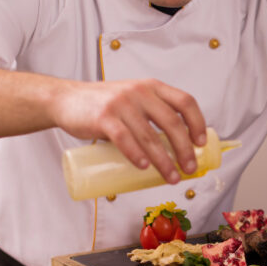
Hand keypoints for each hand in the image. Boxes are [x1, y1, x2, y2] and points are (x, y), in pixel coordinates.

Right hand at [51, 78, 207, 184]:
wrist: (66, 100)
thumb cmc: (104, 105)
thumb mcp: (133, 100)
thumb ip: (152, 116)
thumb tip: (177, 150)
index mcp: (152, 87)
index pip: (185, 102)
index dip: (197, 122)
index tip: (201, 143)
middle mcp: (139, 92)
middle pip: (172, 122)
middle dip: (184, 149)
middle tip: (189, 169)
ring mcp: (121, 104)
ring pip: (150, 136)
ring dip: (164, 161)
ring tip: (172, 177)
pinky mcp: (103, 117)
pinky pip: (124, 138)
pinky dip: (136, 154)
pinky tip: (144, 167)